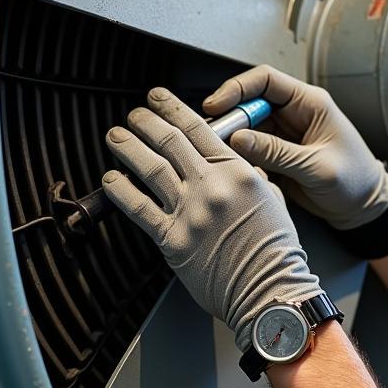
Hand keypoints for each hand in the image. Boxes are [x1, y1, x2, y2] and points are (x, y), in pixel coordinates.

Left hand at [102, 87, 321, 352]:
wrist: (270, 289)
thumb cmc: (275, 250)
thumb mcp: (273, 200)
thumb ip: (252, 177)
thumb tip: (237, 163)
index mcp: (238, 173)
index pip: (199, 129)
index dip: (173, 108)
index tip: (158, 99)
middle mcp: (212, 187)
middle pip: (169, 142)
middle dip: (146, 122)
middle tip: (135, 115)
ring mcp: (190, 212)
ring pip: (150, 168)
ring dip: (128, 147)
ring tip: (116, 136)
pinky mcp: (173, 239)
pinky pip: (139, 209)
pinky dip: (121, 191)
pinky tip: (111, 179)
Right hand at [202, 65, 387, 230]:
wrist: (364, 207)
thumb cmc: (355, 181)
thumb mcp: (317, 167)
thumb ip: (278, 152)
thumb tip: (239, 138)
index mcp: (310, 104)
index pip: (266, 81)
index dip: (237, 89)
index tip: (216, 106)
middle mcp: (294, 115)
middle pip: (248, 104)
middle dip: (229, 119)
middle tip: (213, 138)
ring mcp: (283, 135)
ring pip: (245, 129)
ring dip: (231, 142)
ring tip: (222, 157)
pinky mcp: (276, 156)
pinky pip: (249, 151)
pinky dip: (240, 159)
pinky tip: (237, 170)